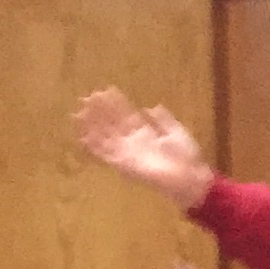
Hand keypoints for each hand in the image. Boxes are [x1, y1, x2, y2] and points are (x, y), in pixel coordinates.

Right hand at [74, 90, 212, 209]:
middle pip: (112, 124)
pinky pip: (105, 155)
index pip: (126, 115)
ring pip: (105, 136)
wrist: (189, 178)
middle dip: (100, 111)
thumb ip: (163, 120)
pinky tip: (82, 136)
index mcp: (145, 133)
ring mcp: (127, 153)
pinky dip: (94, 146)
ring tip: (80, 113)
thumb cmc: (186, 156)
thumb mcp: (176, 132)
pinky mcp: (124, 165)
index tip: (106, 90)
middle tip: (87, 97)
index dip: (116, 103)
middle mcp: (133, 141)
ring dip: (92, 125)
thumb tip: (151, 106)